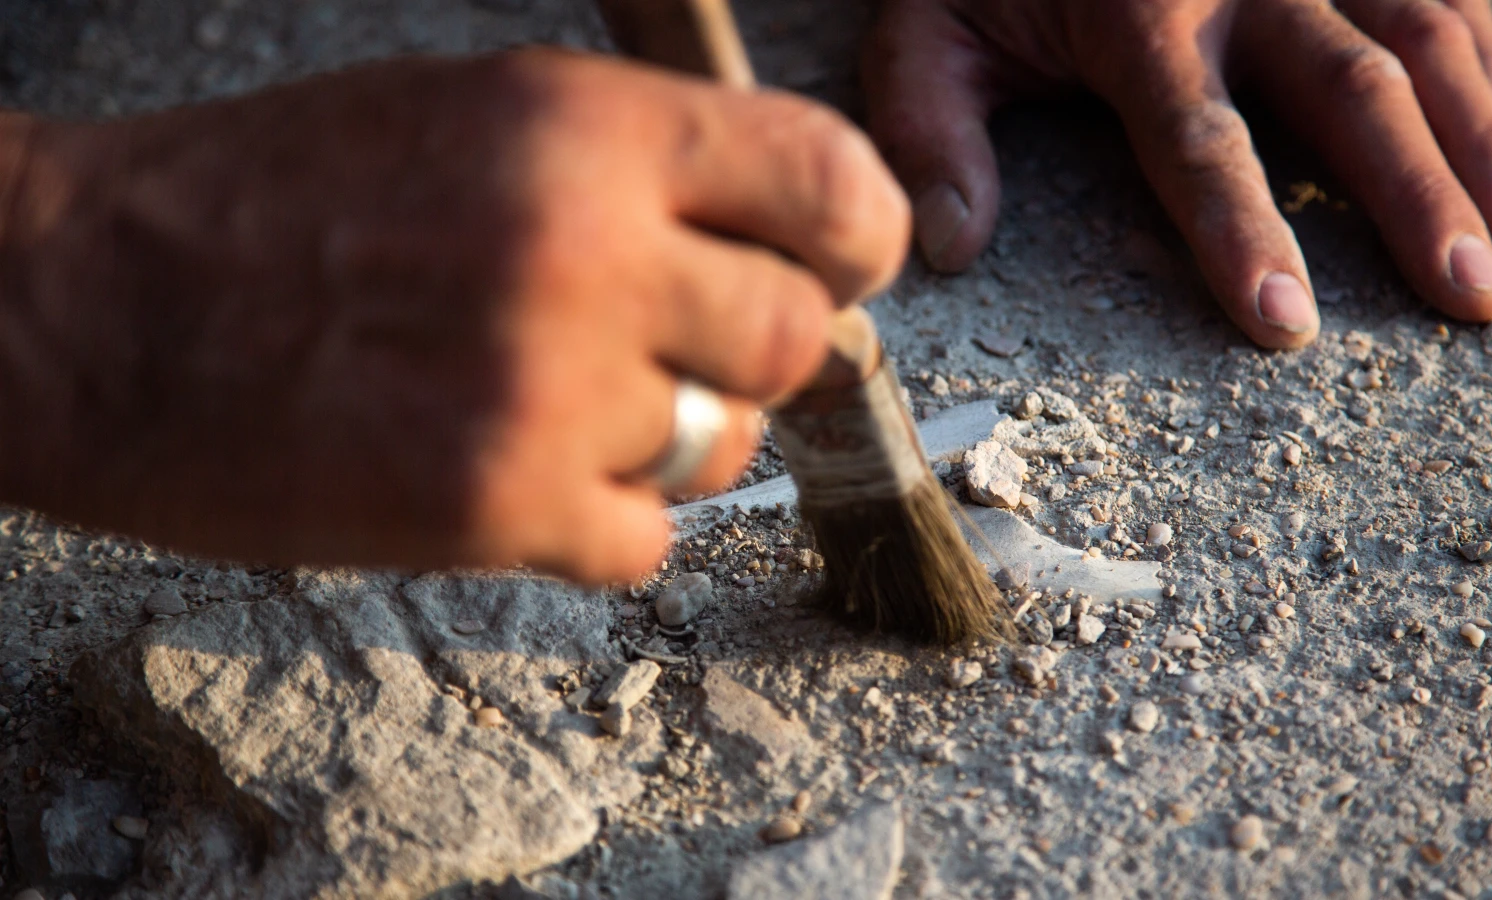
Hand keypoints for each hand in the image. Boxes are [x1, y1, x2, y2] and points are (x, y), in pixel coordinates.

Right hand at [0, 49, 908, 582]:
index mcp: (586, 130)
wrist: (97, 305)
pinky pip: (645, 540)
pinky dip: (601, 522)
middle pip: (795, 336)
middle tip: (674, 351)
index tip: (840, 267)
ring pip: (724, 446)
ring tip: (560, 407)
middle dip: (752, 353)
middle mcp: (587, 253)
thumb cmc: (276, 199)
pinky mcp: (496, 508)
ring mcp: (546, 390)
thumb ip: (640, 179)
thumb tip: (776, 255)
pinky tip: (519, 474)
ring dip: (670, 440)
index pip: (830, 184)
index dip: (857, 236)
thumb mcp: (474, 120)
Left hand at [863, 0, 1491, 347]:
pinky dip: (1489, 77)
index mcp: (1137, 12)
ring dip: (1487, 141)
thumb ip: (928, 132)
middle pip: (1352, 89)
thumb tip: (946, 247)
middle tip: (1474, 297)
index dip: (1243, 231)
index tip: (1287, 325)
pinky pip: (1446, 0)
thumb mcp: (924, 32)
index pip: (1199, 138)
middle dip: (1419, 197)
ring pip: (1428, 36)